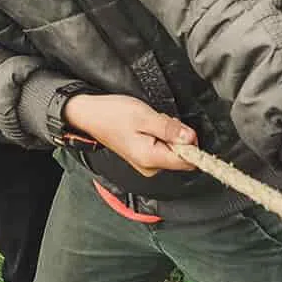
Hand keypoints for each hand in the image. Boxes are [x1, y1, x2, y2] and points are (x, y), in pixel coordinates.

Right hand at [63, 94, 195, 175]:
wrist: (90, 115)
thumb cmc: (112, 114)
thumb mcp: (144, 116)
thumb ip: (170, 129)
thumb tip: (191, 139)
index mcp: (151, 159)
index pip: (187, 162)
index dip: (191, 144)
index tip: (182, 128)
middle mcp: (150, 167)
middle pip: (181, 156)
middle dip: (177, 136)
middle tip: (159, 120)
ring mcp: (146, 164)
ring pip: (172, 151)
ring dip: (167, 134)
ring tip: (149, 121)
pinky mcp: (143, 157)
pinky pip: (162, 148)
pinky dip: (160, 135)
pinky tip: (147, 125)